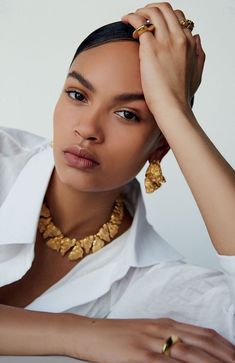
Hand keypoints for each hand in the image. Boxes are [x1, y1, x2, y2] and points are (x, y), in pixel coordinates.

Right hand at [70, 317, 234, 362]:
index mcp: (166, 323)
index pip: (204, 334)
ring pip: (190, 354)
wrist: (92, 333)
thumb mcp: (147, 331)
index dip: (224, 345)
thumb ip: (168, 338)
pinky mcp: (140, 356)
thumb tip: (189, 351)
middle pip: (203, 344)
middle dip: (225, 357)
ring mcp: (152, 343)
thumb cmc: (118, 334)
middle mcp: (163, 330)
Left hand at [121, 3, 204, 112]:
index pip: (178, 18)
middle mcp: (178, 38)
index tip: (154, 24)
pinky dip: (131, 18)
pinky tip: (125, 22)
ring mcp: (165, 42)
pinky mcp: (150, 48)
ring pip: (153, 12)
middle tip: (141, 16)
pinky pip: (139, 23)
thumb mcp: (197, 72)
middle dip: (151, 8)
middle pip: (165, 9)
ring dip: (140, 11)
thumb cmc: (182, 94)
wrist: (173, 106)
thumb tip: (198, 37)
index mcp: (189, 43)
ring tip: (131, 19)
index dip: (165, 18)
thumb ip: (199, 53)